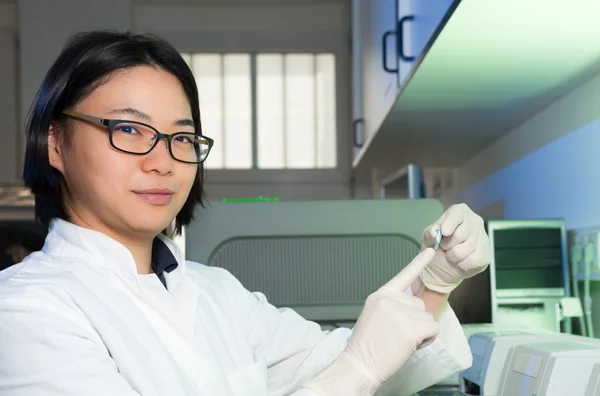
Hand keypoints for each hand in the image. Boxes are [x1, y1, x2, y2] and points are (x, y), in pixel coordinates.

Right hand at [303, 249, 439, 395]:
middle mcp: (392, 299)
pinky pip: (433, 329)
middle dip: (413, 320)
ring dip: (419, 331)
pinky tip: (408, 345)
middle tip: (395, 335)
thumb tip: (412, 305)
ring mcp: (403, 311)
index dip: (419, 263)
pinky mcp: (414, 325)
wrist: (360, 363)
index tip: (431, 251)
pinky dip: (426, 340)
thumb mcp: (374, 315)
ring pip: (427, 317)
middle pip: (419, 304)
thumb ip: (391, 306)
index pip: (404, 275)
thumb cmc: (366, 346)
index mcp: (381, 295)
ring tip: (399, 341)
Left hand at [420, 203, 490, 293]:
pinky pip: (474, 261)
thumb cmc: (436, 246)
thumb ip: (430, 233)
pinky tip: (459, 262)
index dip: (450, 222)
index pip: (457, 213)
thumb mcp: (428, 238)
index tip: (444, 232)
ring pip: (466, 249)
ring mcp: (483, 236)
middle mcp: (475, 220)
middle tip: (444, 247)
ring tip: (451, 254)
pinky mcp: (487, 253)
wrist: (442, 265)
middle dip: (447, 245)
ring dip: (453, 256)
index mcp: (459, 212)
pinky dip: (462, 264)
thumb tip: (435, 232)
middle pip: (460, 234)